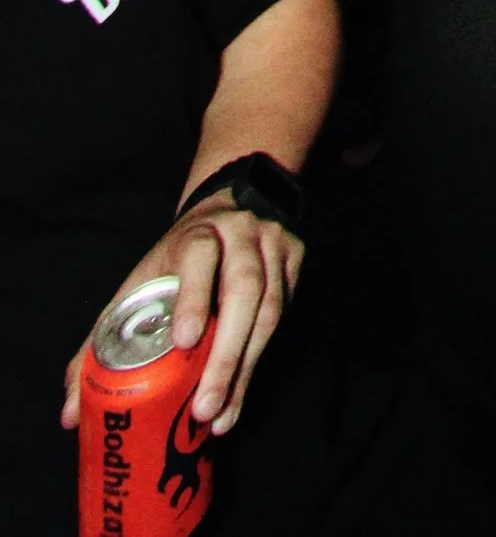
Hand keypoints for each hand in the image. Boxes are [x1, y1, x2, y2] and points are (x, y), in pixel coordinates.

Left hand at [64, 198, 301, 440]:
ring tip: (220, 418)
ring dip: (244, 369)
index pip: (199, 257)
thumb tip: (69, 413)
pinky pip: (285, 315)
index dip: (193, 297)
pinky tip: (238, 395)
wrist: (227, 208)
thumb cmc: (173, 262)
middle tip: (203, 409)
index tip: (183, 341)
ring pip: (271, 309)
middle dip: (226, 354)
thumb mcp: (137, 286)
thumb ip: (101, 343)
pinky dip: (258, 362)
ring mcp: (273, 244)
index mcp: (197, 233)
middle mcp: (241, 233)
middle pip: (244, 290)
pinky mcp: (294, 261)